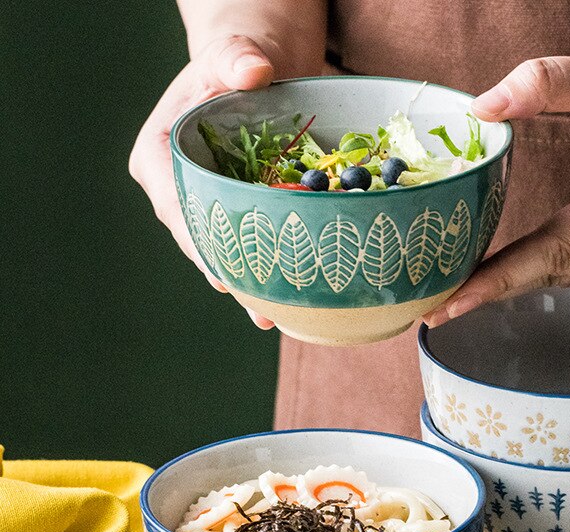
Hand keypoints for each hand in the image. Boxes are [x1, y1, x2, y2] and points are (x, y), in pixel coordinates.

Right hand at [129, 35, 275, 328]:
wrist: (256, 71)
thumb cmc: (237, 59)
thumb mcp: (233, 53)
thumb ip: (236, 59)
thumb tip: (252, 70)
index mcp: (159, 153)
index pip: (174, 204)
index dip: (198, 240)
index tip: (223, 273)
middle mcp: (176, 186)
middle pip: (196, 238)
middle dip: (227, 274)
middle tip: (258, 309)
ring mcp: (204, 204)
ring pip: (220, 250)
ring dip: (247, 284)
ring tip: (273, 316)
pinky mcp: (231, 212)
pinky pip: (244, 244)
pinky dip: (263, 270)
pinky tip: (285, 299)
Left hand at [424, 44, 569, 325]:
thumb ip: (550, 82)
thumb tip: (483, 106)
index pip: (558, 249)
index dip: (500, 278)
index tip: (451, 303)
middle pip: (558, 273)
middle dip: (494, 291)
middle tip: (434, 310)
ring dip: (514, 285)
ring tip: (459, 295)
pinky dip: (542, 273)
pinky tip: (508, 274)